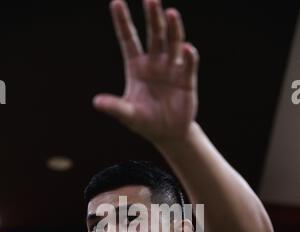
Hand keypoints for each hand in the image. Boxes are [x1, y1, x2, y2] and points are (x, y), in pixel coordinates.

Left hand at [93, 0, 198, 144]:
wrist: (168, 134)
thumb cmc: (145, 122)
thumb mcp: (128, 115)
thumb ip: (115, 107)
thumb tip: (96, 102)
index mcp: (136, 67)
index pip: (129, 39)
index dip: (123, 22)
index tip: (116, 2)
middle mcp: (154, 62)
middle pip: (153, 34)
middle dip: (152, 17)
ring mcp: (172, 68)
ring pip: (172, 42)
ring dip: (173, 28)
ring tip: (170, 13)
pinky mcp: (186, 78)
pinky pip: (188, 63)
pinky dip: (188, 55)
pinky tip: (185, 48)